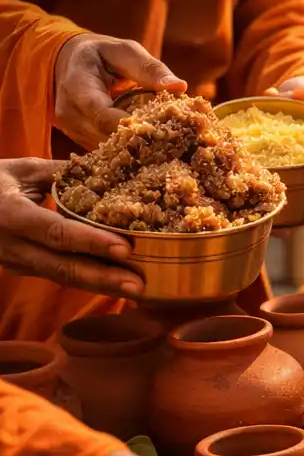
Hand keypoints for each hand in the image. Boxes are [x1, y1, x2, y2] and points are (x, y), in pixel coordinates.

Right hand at [0, 158, 142, 294]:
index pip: (55, 232)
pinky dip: (89, 281)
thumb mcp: (22, 170)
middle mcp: (11, 244)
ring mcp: (15, 261)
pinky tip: (117, 284)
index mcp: (9, 213)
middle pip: (61, 266)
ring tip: (136, 289)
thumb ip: (63, 172)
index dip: (90, 242)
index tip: (124, 249)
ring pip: (61, 278)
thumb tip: (109, 166)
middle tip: (139, 285)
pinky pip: (59, 276)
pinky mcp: (23, 269)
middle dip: (103, 278)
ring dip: (101, 285)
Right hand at [53, 33, 185, 147]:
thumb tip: (179, 86)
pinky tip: (154, 146)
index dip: (131, 125)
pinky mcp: (82, 141)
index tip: (163, 130)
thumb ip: (149, 68)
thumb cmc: (103, 56)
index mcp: (77, 85)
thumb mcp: (125, 52)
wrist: (72, 64)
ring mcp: (74, 130)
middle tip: (176, 141)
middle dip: (142, 141)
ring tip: (169, 143)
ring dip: (139, 149)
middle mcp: (70, 112)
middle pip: (107, 137)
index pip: (101, 113)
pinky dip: (132, 150)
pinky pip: (109, 152)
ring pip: (110, 150)